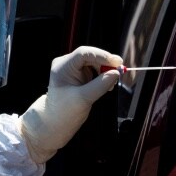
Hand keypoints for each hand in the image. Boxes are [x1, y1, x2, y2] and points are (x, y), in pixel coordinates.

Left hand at [20, 46, 122, 162]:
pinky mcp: (80, 74)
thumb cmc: (64, 112)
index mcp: (62, 67)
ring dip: (105, 70)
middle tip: (120, 71)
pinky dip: (103, 75)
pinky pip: (95, 69)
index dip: (101, 56)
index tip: (116, 62)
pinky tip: (107, 85)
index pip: (83, 53)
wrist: (55, 122)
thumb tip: (116, 73)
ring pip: (94, 62)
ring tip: (111, 85)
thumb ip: (100, 85)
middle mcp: (67, 64)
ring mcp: (73, 68)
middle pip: (90, 56)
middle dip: (105, 63)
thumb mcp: (83, 99)